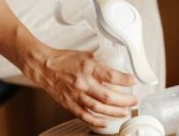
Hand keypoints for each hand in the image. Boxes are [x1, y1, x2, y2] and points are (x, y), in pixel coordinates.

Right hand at [22, 48, 136, 127]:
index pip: (111, 76)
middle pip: (108, 96)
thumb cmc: (64, 60)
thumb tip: (116, 68)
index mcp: (88, 67)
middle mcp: (83, 82)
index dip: (125, 80)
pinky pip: (85, 115)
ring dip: (114, 112)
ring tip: (125, 112)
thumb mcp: (87, 55)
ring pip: (99, 108)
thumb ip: (100, 63)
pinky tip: (106, 122)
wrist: (44, 68)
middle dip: (124, 100)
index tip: (133, 81)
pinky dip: (96, 121)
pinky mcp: (69, 104)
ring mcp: (76, 95)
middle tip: (134, 100)